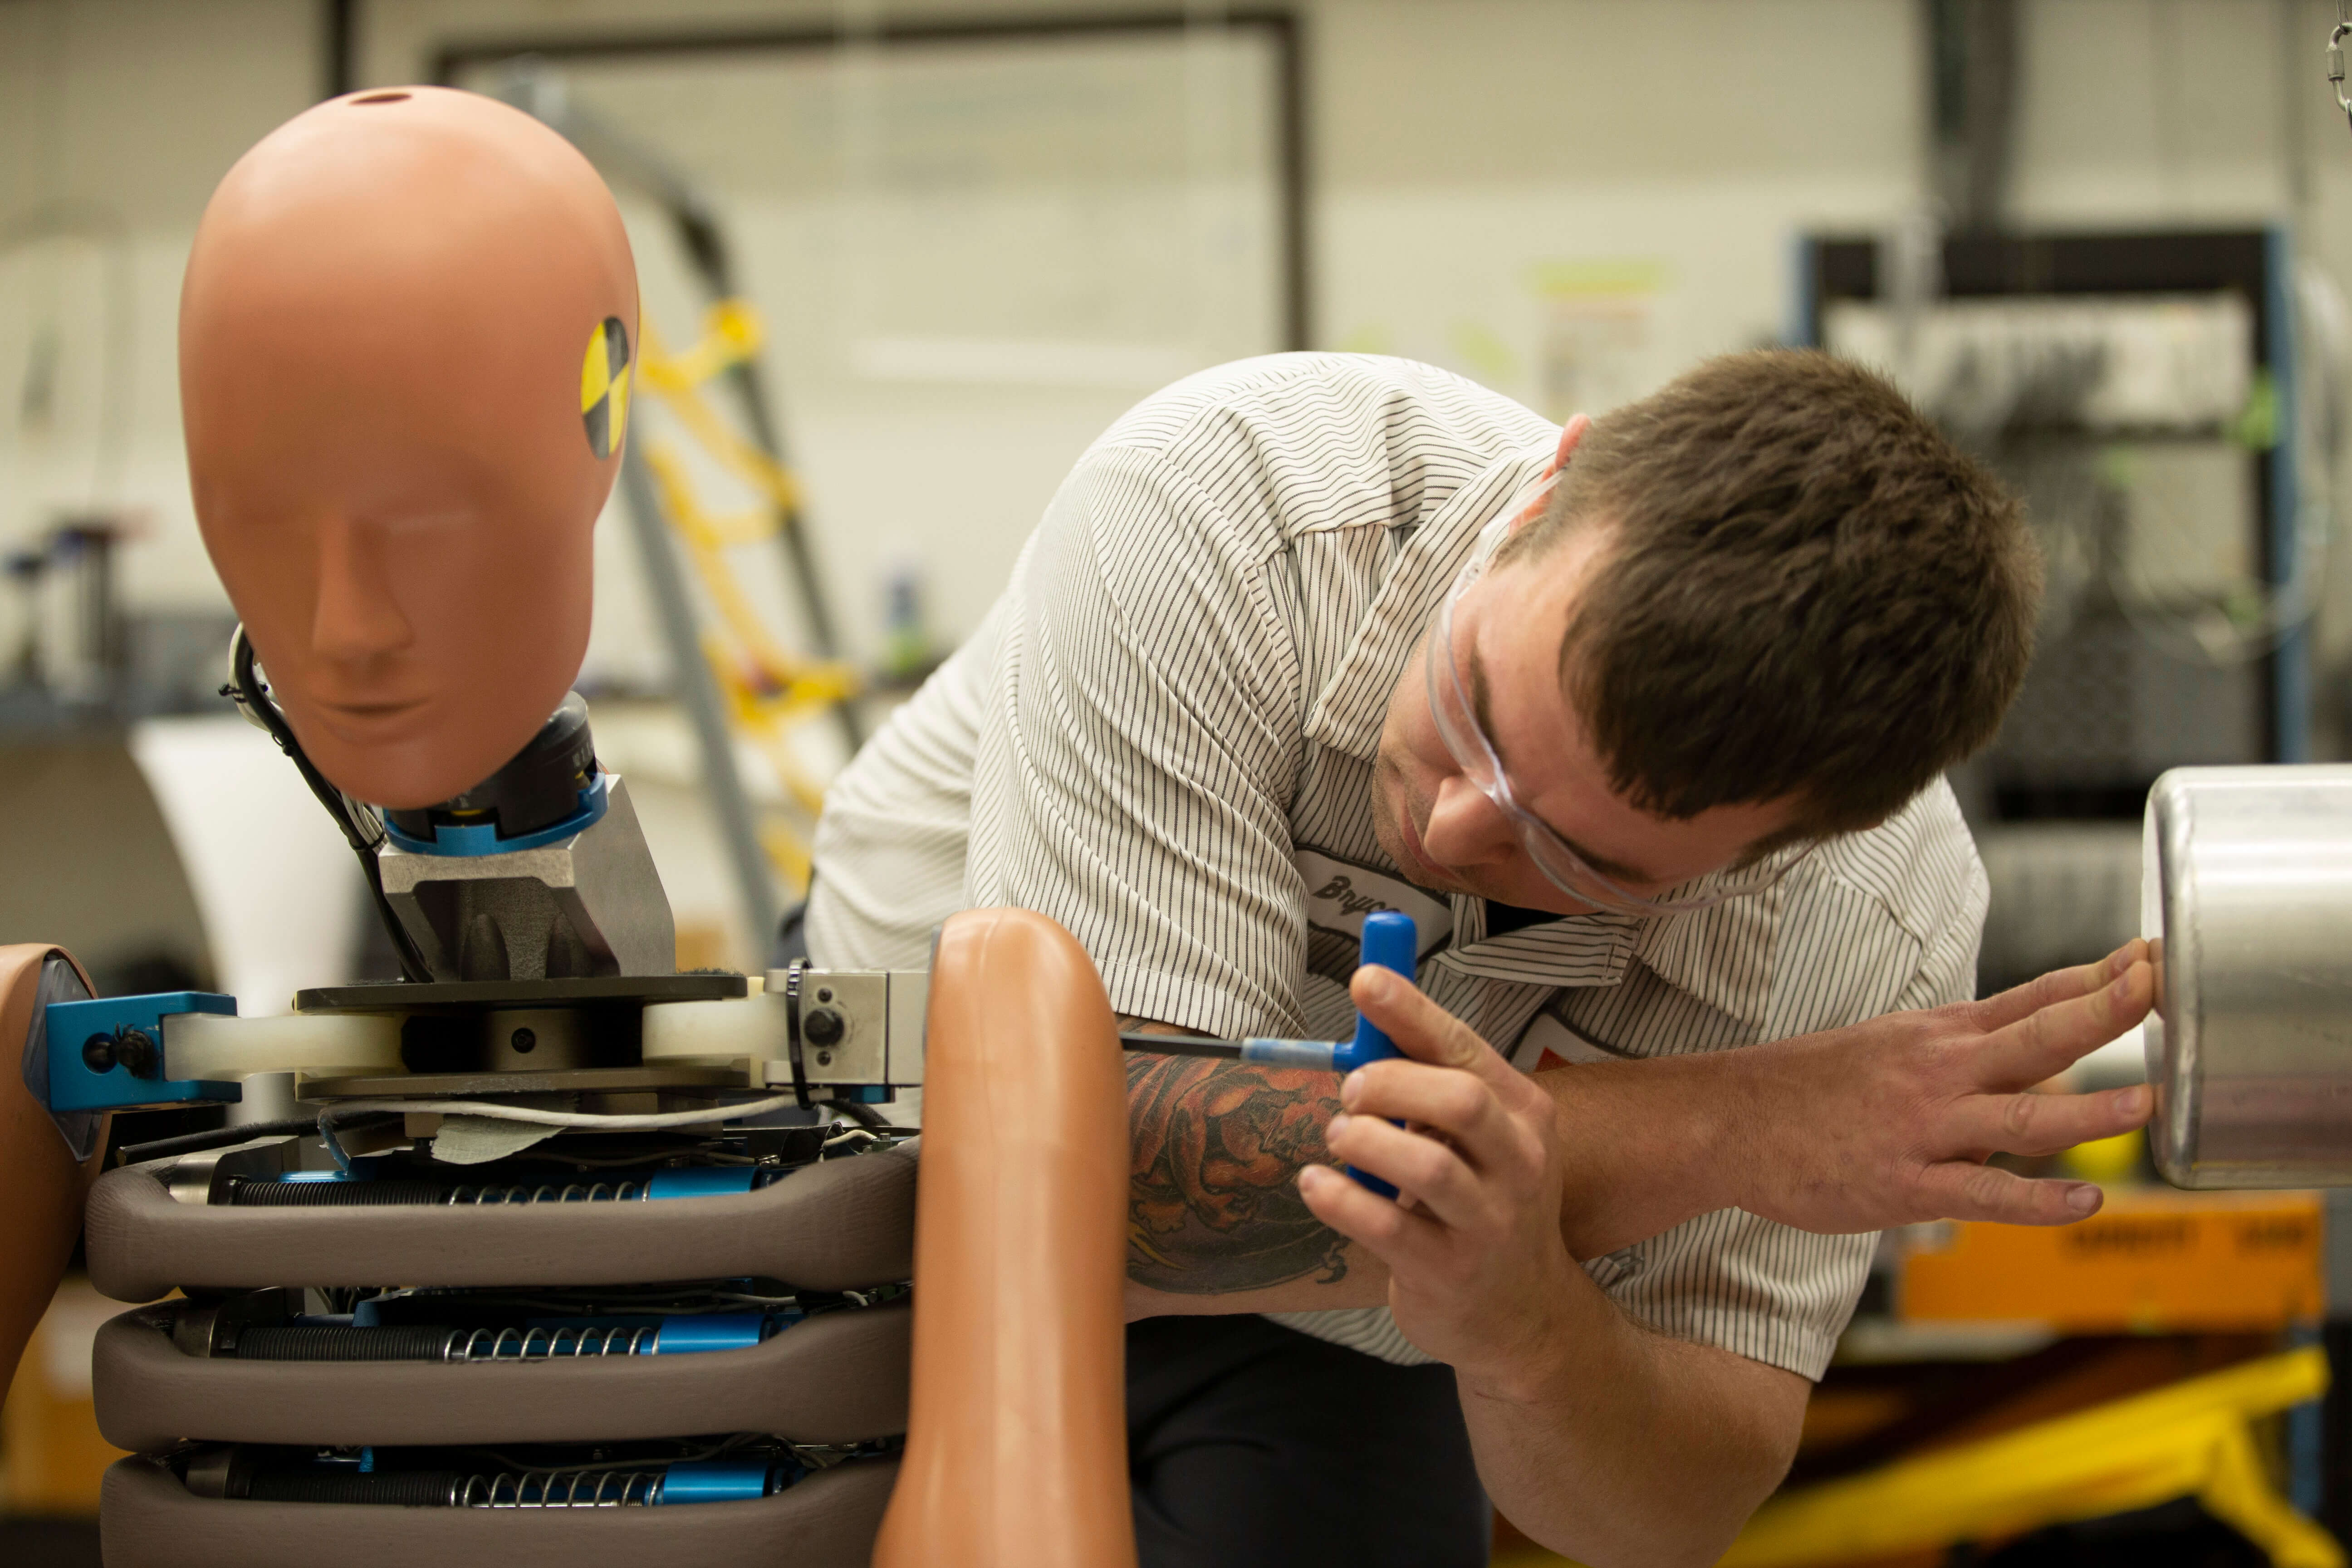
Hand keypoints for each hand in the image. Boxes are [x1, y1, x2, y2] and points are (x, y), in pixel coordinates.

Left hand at [1298, 965, 1581, 1385]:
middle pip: (1459, 1101)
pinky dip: (1340, 1199)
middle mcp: (1518, 1165)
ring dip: (1364, 1140)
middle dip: (1391, 1082)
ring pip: (1427, 1166)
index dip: (1412, 1012)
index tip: (1364, 981)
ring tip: (1338, 1136)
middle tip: (1350, 1091)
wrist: (1523, 1315)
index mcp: (1524, 1115)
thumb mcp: (1479, 1138)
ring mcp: (1489, 1224)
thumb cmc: (1485, 1205)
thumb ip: (1432, 1077)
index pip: (1466, 1048)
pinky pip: (1386, 1228)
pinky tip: (1318, 1185)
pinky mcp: (1450, 1273)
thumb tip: (1370, 1004)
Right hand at [1721, 941, 2157, 1230]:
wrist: (1726, 1121)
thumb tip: (2030, 1053)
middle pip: (2037, 1036)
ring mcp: (1922, 1128)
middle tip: (2162, 986)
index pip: (2032, 998)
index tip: (2152, 957)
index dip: (2096, 978)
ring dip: (2089, 1110)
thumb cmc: (1807, 1087)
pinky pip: (1982, 1192)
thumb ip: (1961, 1051)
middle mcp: (1937, 1072)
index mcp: (1936, 1035)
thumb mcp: (1886, 1045)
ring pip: (2020, 1116)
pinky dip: (2036, 1200)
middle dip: (2105, 1011)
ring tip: (2147, 1099)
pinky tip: (2083, 1202)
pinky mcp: (1903, 1183)